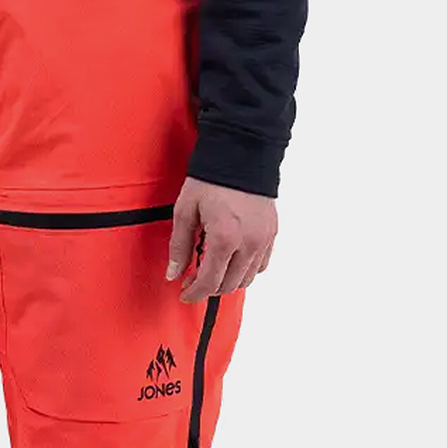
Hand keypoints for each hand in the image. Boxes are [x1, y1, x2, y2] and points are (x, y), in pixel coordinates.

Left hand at [165, 177, 275, 301]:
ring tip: (211, 269)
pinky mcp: (272, 234)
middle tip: (193, 280)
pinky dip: (246, 270)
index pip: (210, 282)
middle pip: (228, 285)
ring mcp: (263, 240)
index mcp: (224, 238)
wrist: (240, 154)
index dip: (194, 293)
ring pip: (247, 279)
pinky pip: (261, 265)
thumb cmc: (210, 179)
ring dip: (227, 280)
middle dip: (208, 288)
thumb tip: (173, 273)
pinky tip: (232, 260)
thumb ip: (179, 246)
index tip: (184, 293)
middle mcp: (248, 244)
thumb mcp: (185, 210)